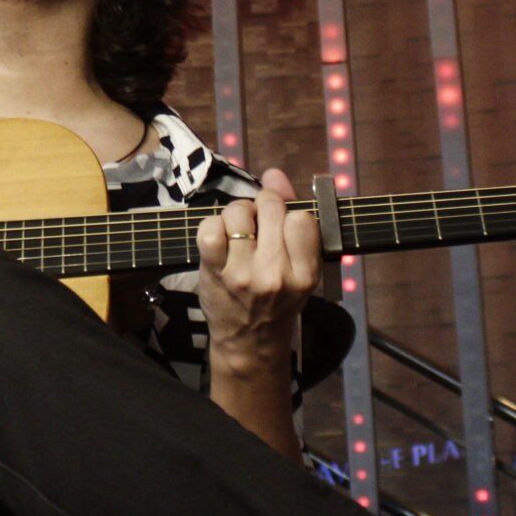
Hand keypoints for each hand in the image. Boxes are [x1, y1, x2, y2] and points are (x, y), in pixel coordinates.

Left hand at [195, 167, 320, 372]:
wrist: (249, 342)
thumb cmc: (278, 300)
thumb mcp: (299, 266)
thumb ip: (292, 215)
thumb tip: (275, 173)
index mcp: (305, 273)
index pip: (301, 218)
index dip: (288, 214)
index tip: (281, 226)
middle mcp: (276, 274)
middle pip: (269, 207)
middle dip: (262, 208)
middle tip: (258, 227)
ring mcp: (242, 274)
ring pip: (238, 211)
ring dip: (236, 215)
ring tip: (239, 233)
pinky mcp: (214, 272)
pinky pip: (209, 228)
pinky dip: (212, 226)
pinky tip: (220, 239)